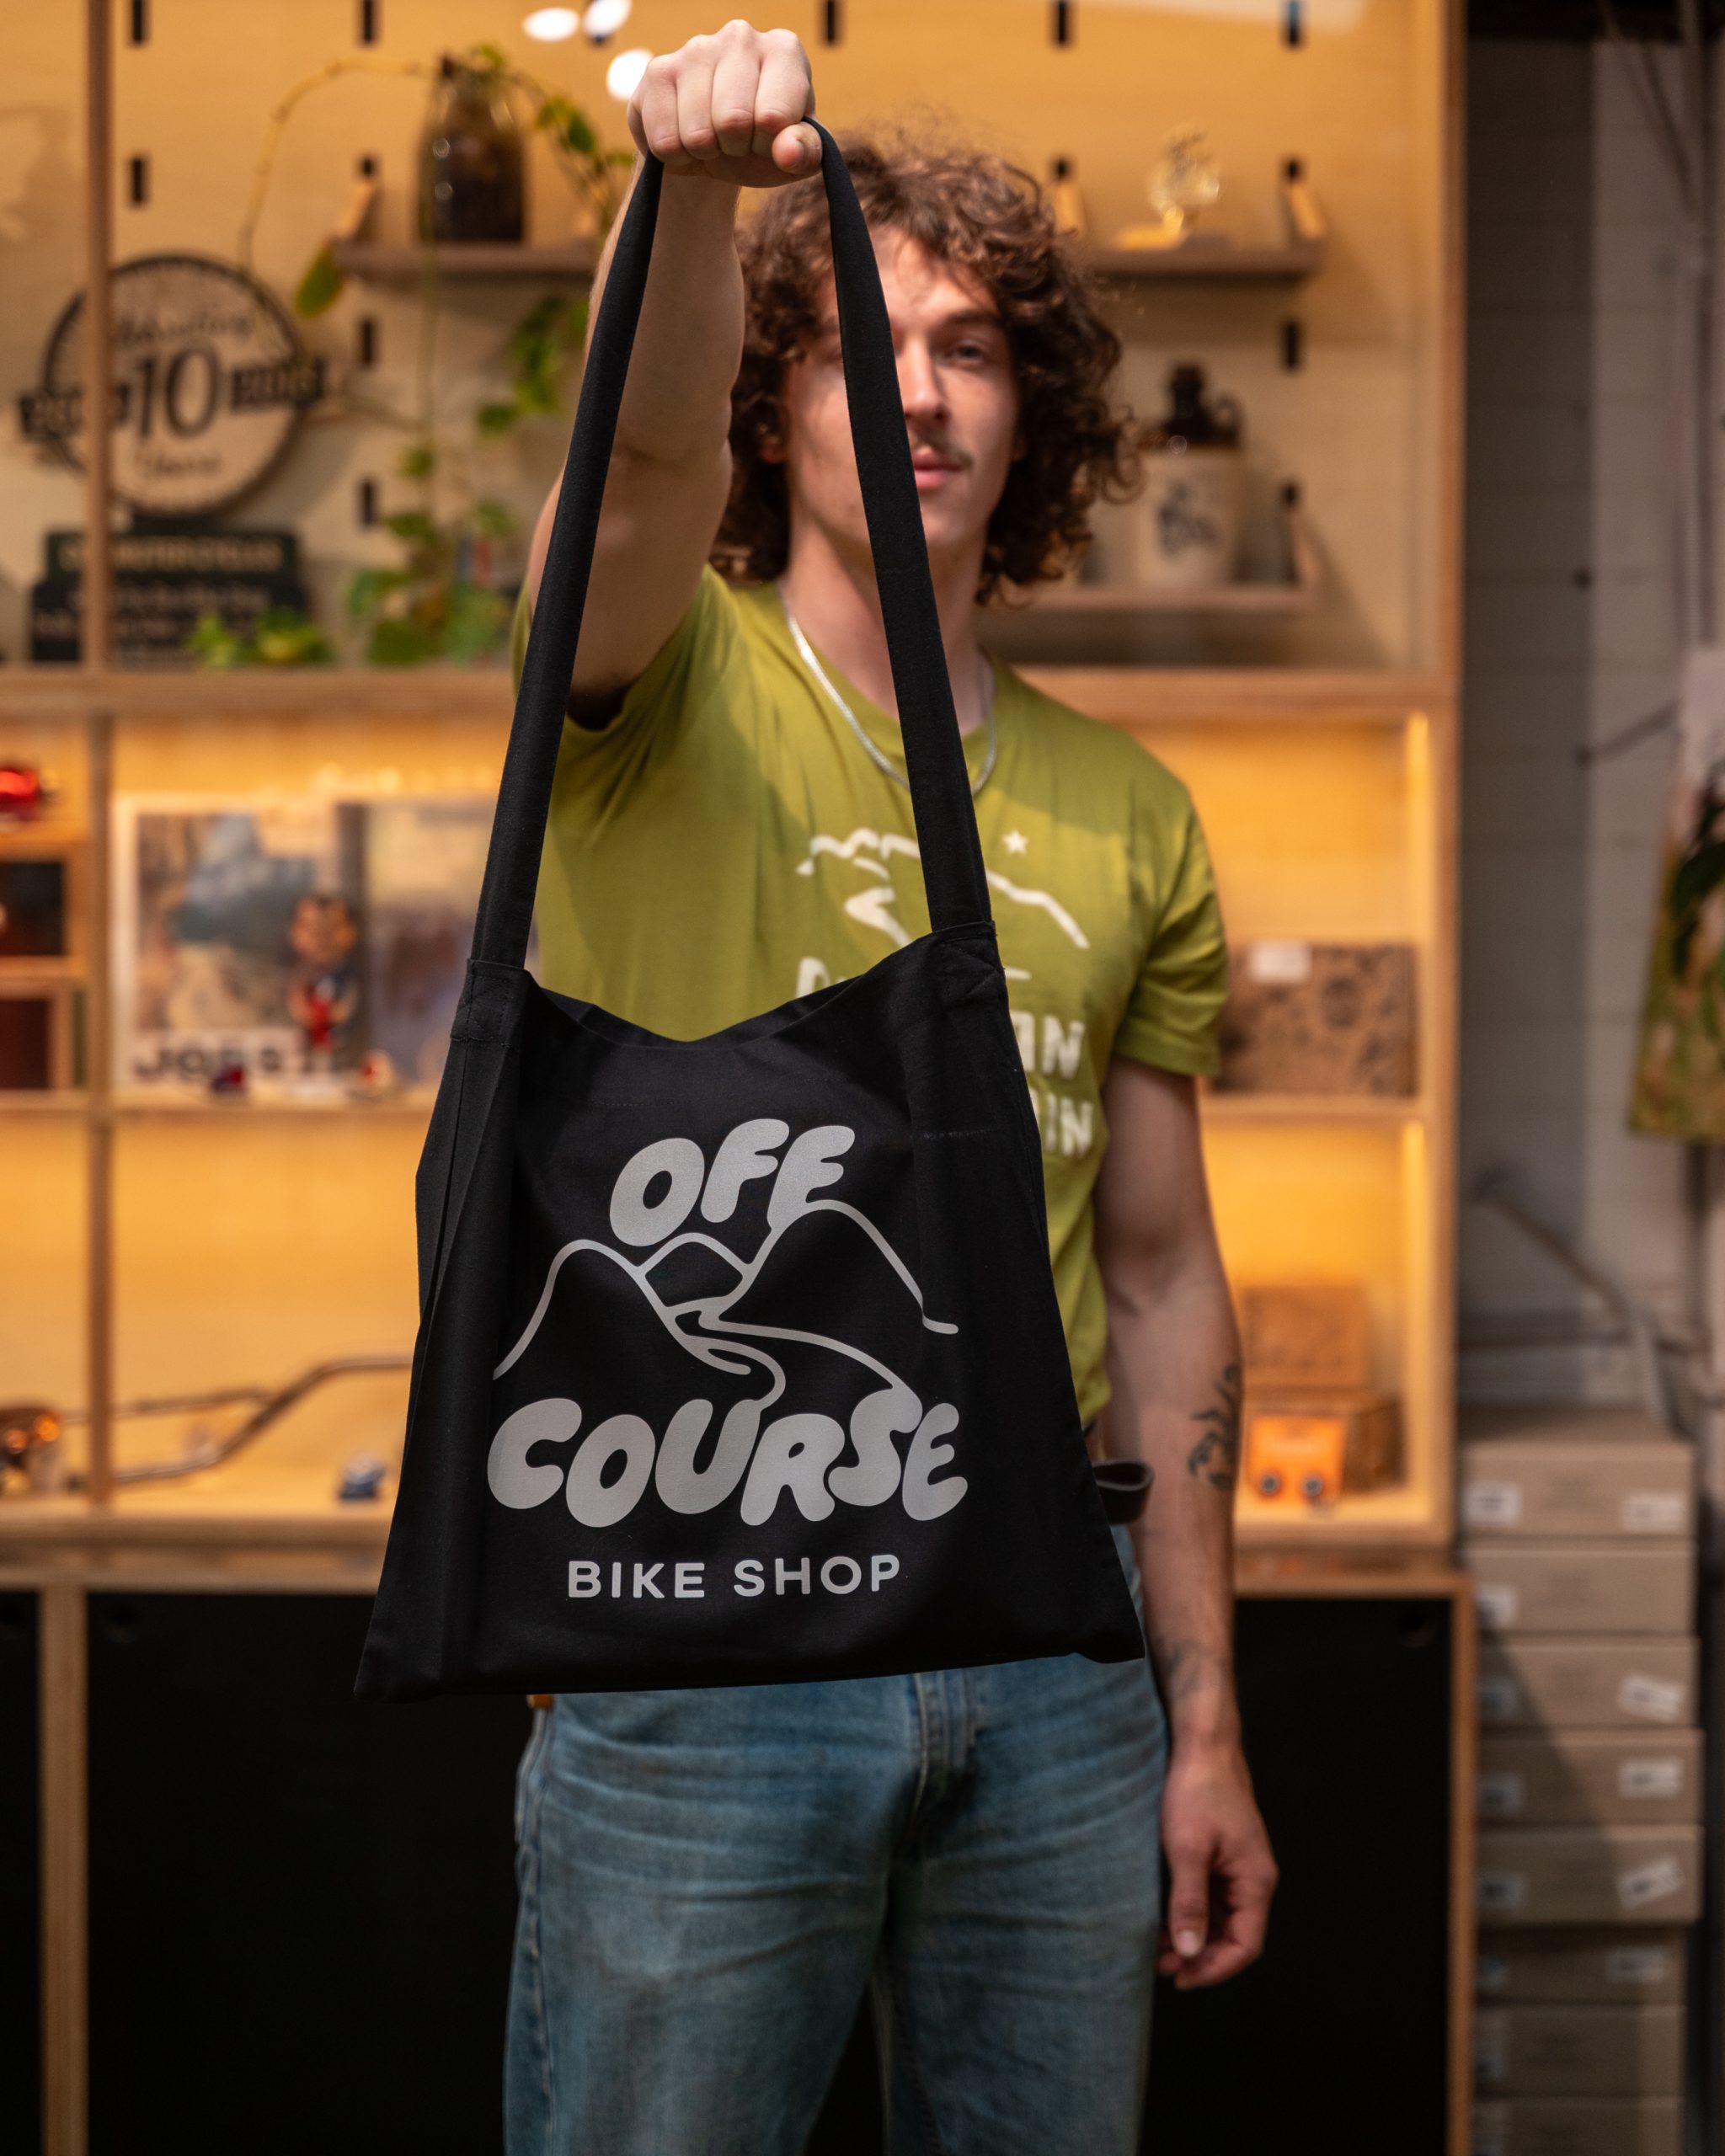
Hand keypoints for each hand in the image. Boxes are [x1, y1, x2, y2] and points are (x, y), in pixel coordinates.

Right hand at [628, 21, 820, 189]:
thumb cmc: (764, 146)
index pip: (774, 117)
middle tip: (737, 140)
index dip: (768, 145)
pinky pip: (664, 138)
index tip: (767, 138)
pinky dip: (675, 154)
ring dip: (704, 152)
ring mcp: (696, 48)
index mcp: (783, 51)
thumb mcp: (795, 155)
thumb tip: (787, 151)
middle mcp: (740, 36)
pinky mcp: (657, 71)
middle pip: (732, 121)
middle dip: (735, 147)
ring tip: (712, 138)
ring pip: (696, 133)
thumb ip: (806, 152)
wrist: (715, 149)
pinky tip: (684, 136)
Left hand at [1156, 1736, 1276, 1988]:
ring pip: (1221, 1917)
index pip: (1246, 1946)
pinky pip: (1211, 1895)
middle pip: (1234, 1935)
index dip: (1214, 1969)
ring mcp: (1238, 1866)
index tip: (1180, 1978)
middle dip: (1199, 1955)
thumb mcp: (1187, 1851)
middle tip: (1160, 1963)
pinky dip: (1190, 1911)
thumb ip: (1189, 1904)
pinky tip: (1162, 1914)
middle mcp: (1253, 1878)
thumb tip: (1189, 1952)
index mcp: (1255, 1881)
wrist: (1202, 1743)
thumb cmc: (1197, 1791)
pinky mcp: (1222, 1854)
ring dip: (1193, 1934)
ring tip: (1156, 1944)